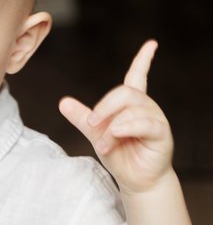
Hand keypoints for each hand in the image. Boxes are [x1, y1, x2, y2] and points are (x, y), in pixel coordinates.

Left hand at [58, 41, 173, 193]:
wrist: (135, 180)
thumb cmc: (120, 155)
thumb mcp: (96, 134)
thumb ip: (82, 117)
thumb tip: (63, 101)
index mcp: (132, 104)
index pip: (138, 76)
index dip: (144, 60)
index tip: (151, 44)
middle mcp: (146, 107)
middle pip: (125, 92)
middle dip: (104, 107)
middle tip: (92, 124)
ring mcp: (155, 119)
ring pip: (131, 110)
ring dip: (112, 127)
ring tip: (103, 145)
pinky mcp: (161, 133)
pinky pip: (145, 123)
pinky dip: (127, 127)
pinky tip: (116, 134)